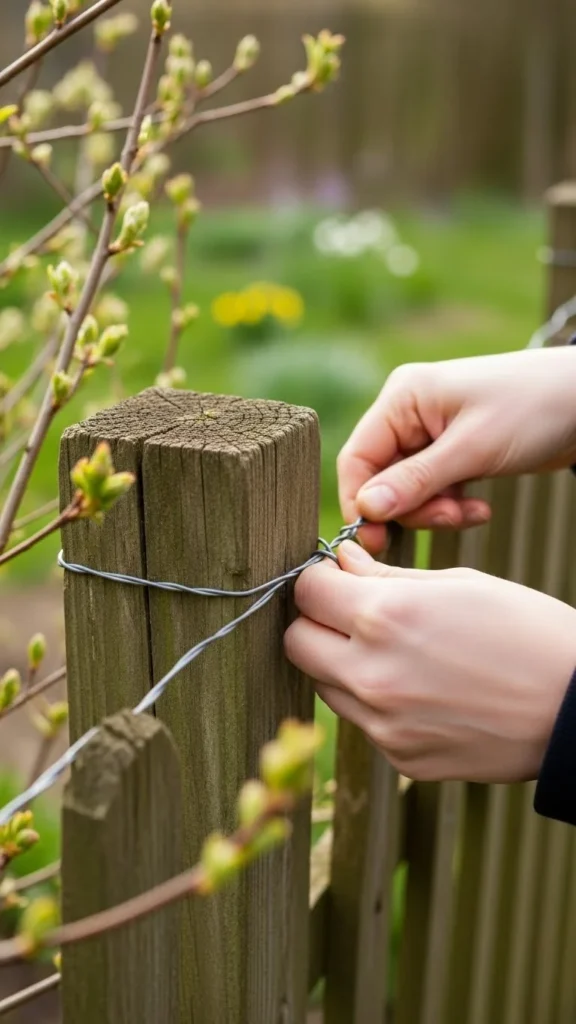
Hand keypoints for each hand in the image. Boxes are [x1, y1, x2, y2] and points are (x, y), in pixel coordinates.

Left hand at [284, 542, 575, 782]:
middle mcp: (371, 675)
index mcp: (384, 618)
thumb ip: (385, 576)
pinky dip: (375, 701)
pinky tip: (421, 688)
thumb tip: (340, 562)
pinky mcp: (400, 758)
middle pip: (296, 643)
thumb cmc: (526, 630)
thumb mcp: (458, 583)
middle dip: (316, 622)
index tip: (339, 578)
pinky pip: (363, 721)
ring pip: (323, 685)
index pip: (305, 592)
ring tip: (394, 651)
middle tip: (351, 613)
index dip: (319, 579)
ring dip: (340, 663)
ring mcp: (383, 724)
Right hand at [338, 348, 575, 551]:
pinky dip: (451, 505)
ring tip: (472, 512)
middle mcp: (408, 412)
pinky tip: (480, 508)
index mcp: (402, 397)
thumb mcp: (472, 449)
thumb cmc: (533, 408)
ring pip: (406, 490)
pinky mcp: (450, 451)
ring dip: (436, 511)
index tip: (376, 540)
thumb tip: (365, 509)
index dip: (361, 502)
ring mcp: (429, 432)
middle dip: (412, 508)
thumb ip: (415, 481)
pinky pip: (432, 490)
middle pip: (380, 478)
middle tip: (449, 519)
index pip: (357, 457)